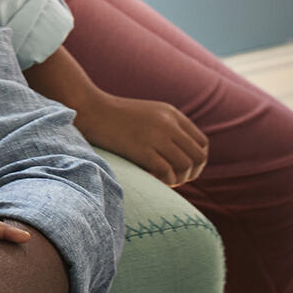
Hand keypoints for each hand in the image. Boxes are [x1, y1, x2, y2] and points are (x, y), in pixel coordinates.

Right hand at [75, 92, 208, 186]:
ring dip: (178, 180)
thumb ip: (166, 127)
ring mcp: (156, 136)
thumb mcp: (148, 114)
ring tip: (165, 182)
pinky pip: (167, 172)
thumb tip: (179, 153)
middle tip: (175, 180)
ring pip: (185, 166)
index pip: (202, 143)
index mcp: (172, 114)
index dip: (197, 161)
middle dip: (191, 174)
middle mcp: (169, 124)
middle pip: (198, 157)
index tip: (183, 169)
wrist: (90, 109)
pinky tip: (154, 180)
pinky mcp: (142, 149)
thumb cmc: (115, 116)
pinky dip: (165, 181)